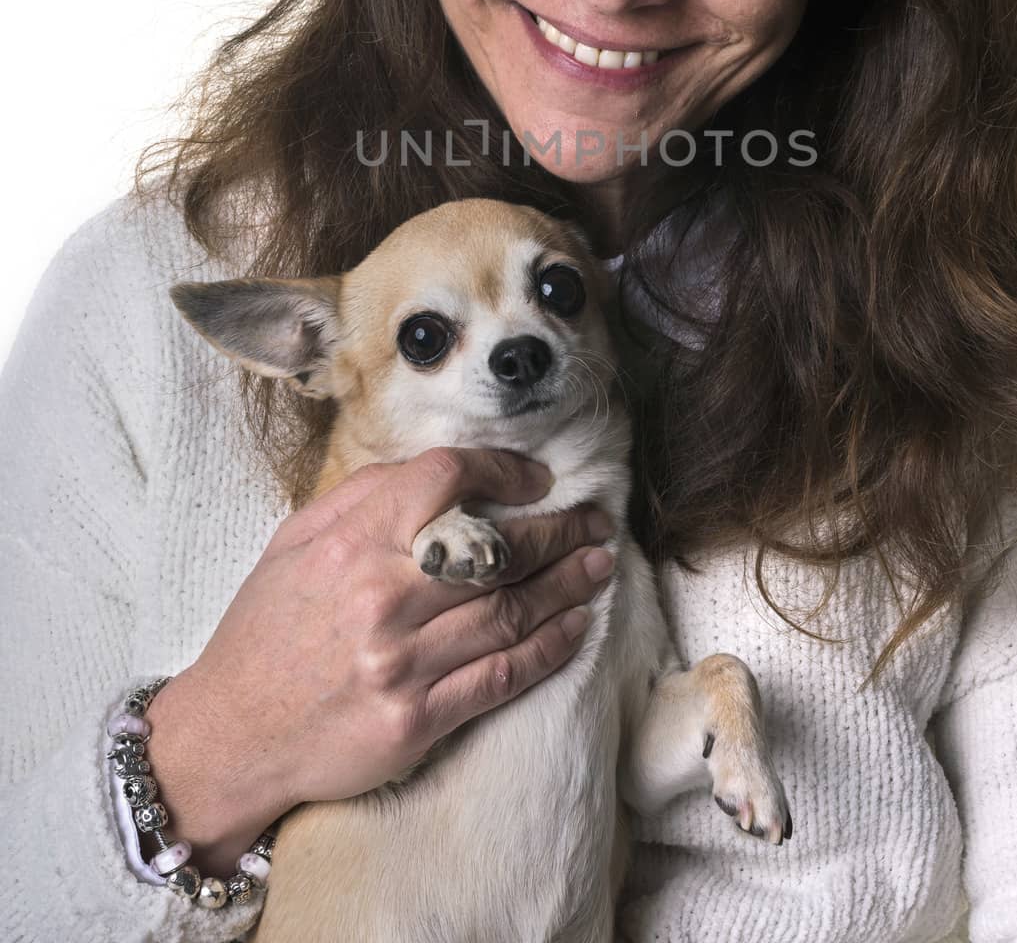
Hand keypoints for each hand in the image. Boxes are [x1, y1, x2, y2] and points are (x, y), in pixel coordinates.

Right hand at [146, 447, 615, 867]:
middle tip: (596, 519)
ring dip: (567, 586)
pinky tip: (576, 627)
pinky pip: (501, 677)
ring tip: (599, 564)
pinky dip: (548, 649)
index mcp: (353, 543)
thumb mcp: (294, 541)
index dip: (504, 470)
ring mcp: (403, 663)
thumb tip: (437, 471)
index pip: (448, 480)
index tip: (539, 477)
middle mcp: (383, 598)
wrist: (229, 735)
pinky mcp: (417, 721)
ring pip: (511, 612)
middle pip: (499, 550)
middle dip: (559, 530)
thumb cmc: (265, 630)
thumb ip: (362, 497)